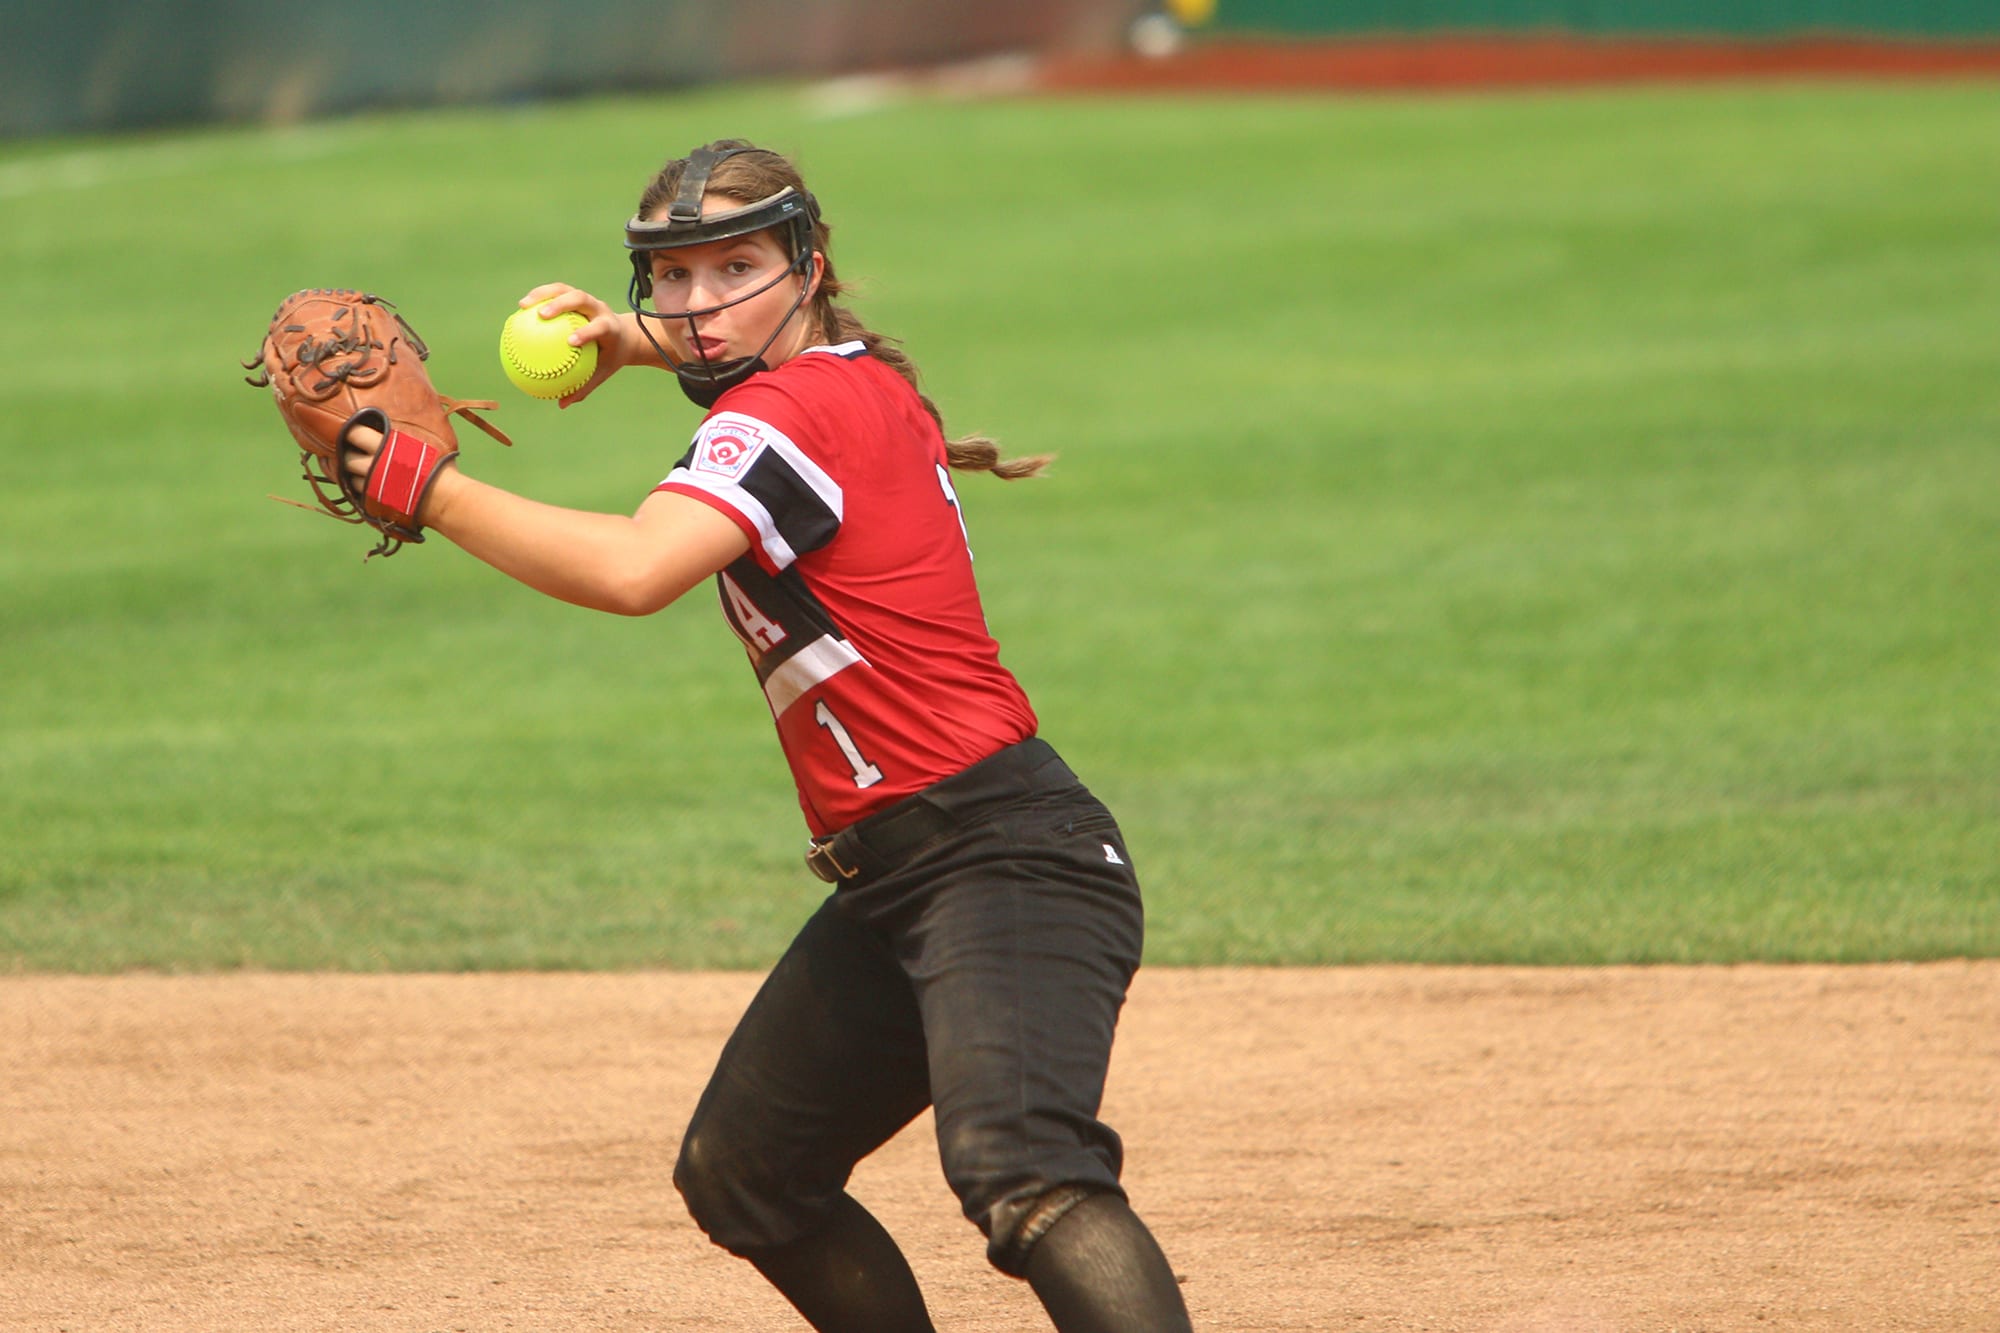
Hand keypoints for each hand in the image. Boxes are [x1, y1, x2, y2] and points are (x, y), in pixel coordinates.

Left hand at [342, 420, 459, 528]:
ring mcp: (373, 486)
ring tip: (365, 473)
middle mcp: (373, 465)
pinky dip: (363, 491)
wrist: (445, 496)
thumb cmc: (439, 464)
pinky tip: (371, 487)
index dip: (353, 431)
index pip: (354, 433)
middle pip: (347, 459)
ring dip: (355, 476)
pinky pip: (360, 497)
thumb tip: (419, 402)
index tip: (355, 431)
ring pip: (351, 480)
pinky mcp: (375, 503)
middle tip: (355, 453)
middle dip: (350, 456)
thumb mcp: (427, 438)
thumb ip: (410, 427)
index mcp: (384, 445)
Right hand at [517, 283, 660, 406]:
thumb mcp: (603, 373)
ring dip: (543, 294)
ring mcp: (588, 299)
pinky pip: (556, 292)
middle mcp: (600, 308)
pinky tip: (522, 307)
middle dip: (561, 304)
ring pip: (565, 289)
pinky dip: (540, 296)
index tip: (571, 342)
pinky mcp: (577, 295)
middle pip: (581, 298)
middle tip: (541, 314)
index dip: (587, 332)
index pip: (600, 326)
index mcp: (610, 327)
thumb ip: (584, 387)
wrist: (624, 334)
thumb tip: (562, 404)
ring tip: (522, 305)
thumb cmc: (611, 357)